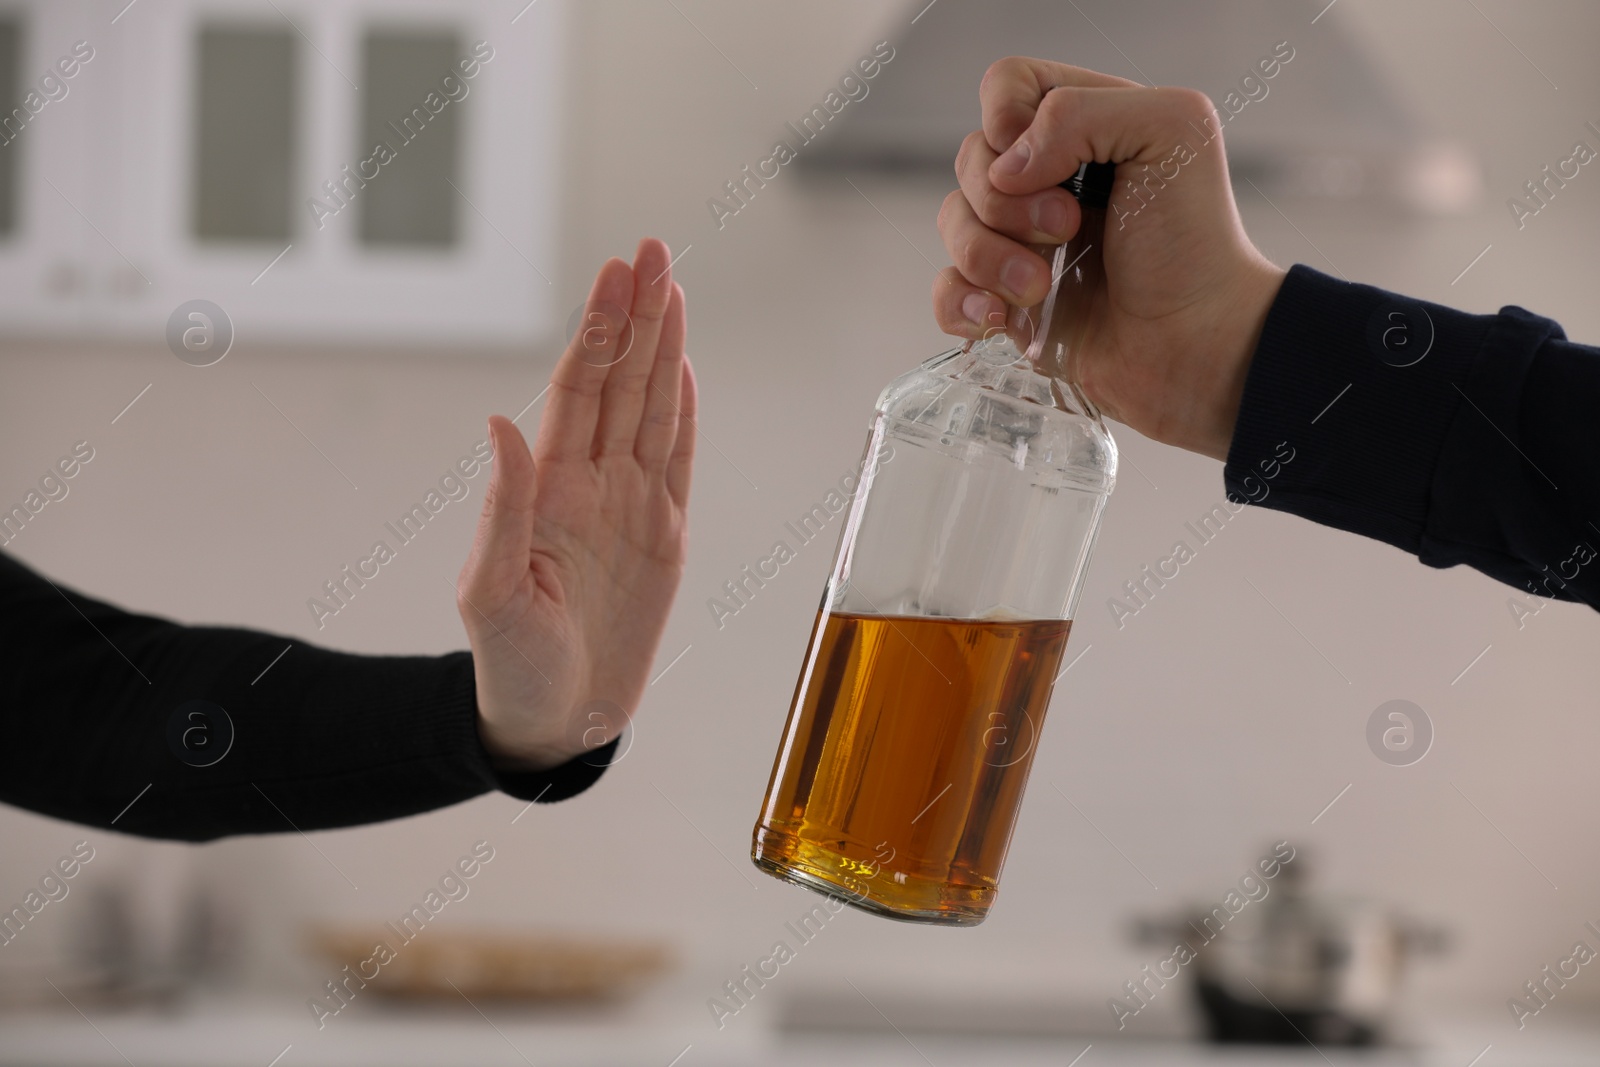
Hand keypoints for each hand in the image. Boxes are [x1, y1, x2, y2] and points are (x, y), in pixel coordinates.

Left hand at [457, 239, 694, 770]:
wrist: (555, 720)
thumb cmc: (512, 663)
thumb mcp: (491, 589)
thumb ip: (504, 504)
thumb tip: (501, 421)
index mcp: (551, 488)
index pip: (581, 388)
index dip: (600, 329)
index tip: (616, 272)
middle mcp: (593, 484)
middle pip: (622, 382)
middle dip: (638, 315)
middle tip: (654, 250)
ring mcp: (632, 506)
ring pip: (654, 410)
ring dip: (665, 350)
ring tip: (674, 287)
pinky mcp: (665, 537)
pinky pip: (680, 463)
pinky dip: (686, 415)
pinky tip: (686, 371)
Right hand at [933, 58, 1287, 460]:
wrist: (1196, 347)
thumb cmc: (1196, 245)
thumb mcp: (1171, 132)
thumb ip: (1080, 112)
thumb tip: (1005, 168)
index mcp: (1087, 126)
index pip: (1007, 86)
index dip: (1007, 117)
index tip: (1048, 164)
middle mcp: (1049, 180)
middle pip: (971, 158)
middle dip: (1006, 202)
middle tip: (1067, 229)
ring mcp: (1022, 243)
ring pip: (952, 223)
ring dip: (990, 258)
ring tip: (1041, 288)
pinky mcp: (1007, 302)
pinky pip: (946, 289)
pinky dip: (963, 303)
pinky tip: (1004, 320)